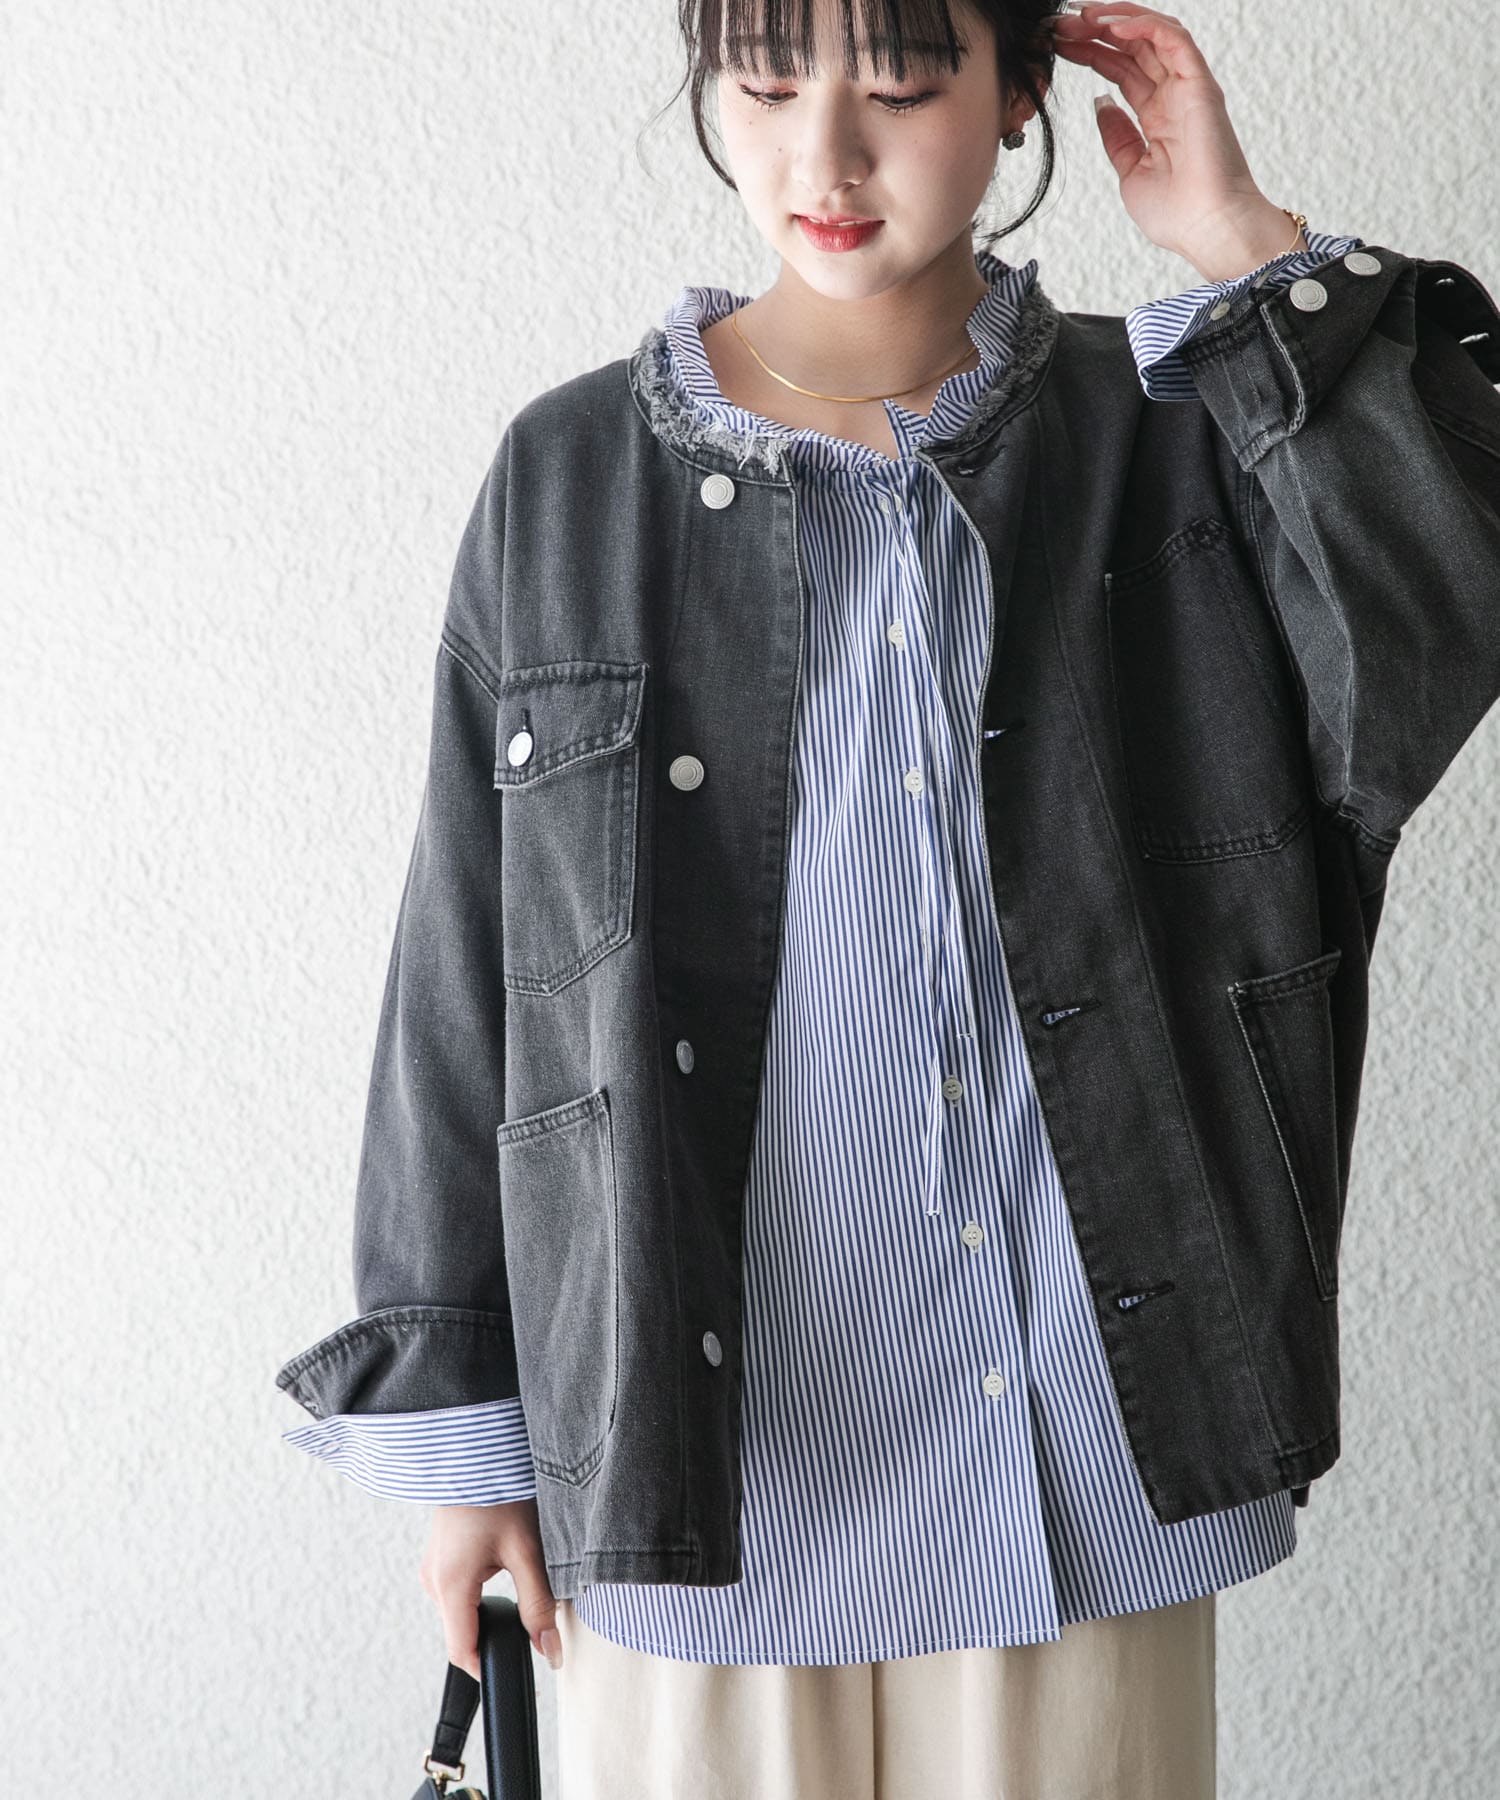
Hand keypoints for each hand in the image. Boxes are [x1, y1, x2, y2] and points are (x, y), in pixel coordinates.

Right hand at [420, 1498, 563, 1679]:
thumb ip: (538, 1605)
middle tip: (528, 1625)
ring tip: (516, 1585)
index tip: (516, 1668)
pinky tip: (501, 1568)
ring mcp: (433, 1568)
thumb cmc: (499, 1492)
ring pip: (460, 1613)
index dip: (489, 1668)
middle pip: (461, 1634)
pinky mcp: (439, 1557)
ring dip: (487, 1613)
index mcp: (449, 1585)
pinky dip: (478, 1593)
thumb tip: (550, 1651)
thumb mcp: (526, 1551)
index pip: (461, 1652)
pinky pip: (456, 1592)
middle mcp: (433, 1580)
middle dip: (493, 1638)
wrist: (477, 1450)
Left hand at [1049, 2, 1301, 281]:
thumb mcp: (1130, 172)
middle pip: (1132, 47)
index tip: (1058, 45)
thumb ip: (1117, 136)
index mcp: (1157, 117)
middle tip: (1060, 23)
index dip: (1091, 53)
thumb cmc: (1178, 214)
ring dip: (1116, 20)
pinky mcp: (1200, 83)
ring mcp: (1187, 87)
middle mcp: (1173, 96)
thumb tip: (1102, 104)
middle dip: (1094, 31)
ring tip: (1081, 16)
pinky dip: (1142, 26)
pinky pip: (1172, 39)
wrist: (1208, 229)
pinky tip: (1111, 25)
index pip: (1121, 70)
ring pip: (1152, 34)